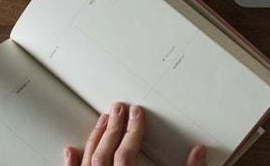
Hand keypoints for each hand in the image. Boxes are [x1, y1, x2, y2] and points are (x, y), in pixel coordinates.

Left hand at [64, 102, 205, 165]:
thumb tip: (199, 152)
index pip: (128, 151)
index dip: (134, 130)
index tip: (137, 113)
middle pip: (106, 153)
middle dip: (113, 128)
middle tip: (118, 108)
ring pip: (90, 161)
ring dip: (95, 138)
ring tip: (102, 120)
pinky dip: (71, 163)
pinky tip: (70, 150)